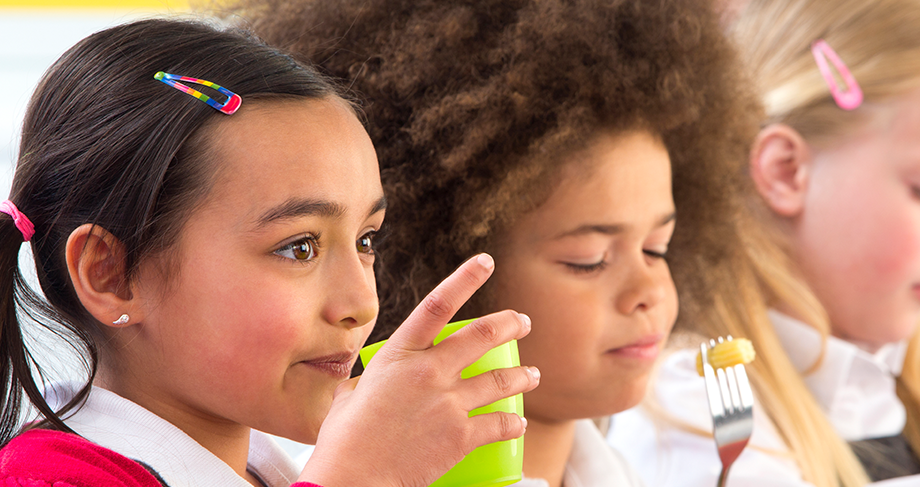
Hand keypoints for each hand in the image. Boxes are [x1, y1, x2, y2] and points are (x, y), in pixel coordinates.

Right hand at [298, 253, 538, 486]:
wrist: (355, 478)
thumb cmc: (345, 439)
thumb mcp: (349, 396)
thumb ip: (364, 382)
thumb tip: (363, 383)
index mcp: (400, 355)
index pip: (437, 304)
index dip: (465, 279)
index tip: (486, 261)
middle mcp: (429, 372)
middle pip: (482, 336)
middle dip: (509, 325)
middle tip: (522, 322)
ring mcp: (448, 403)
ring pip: (499, 380)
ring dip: (522, 376)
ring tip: (533, 375)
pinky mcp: (460, 437)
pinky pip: (499, 425)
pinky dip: (513, 424)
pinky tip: (519, 424)